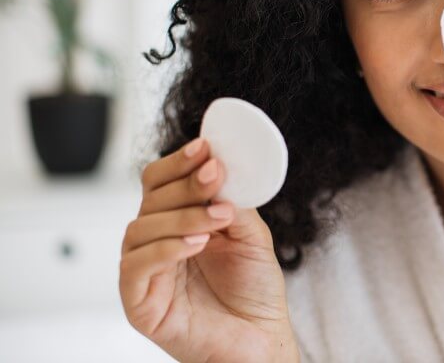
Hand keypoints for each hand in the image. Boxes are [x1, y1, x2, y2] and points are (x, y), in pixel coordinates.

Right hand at [119, 138, 299, 362]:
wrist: (262, 339)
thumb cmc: (254, 291)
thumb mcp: (251, 235)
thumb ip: (234, 202)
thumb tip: (220, 168)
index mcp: (178, 222)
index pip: (162, 182)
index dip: (179, 162)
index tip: (206, 147)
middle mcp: (157, 243)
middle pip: (151, 199)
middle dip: (186, 183)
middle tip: (215, 175)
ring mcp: (146, 273)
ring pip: (141, 229)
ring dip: (182, 216)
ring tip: (218, 218)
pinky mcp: (140, 303)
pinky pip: (137, 268)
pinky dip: (165, 250)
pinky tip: (196, 244)